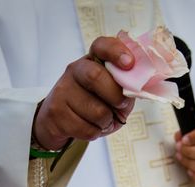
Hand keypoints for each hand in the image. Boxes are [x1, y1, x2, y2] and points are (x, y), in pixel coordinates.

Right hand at [33, 36, 135, 150]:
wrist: (61, 122)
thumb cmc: (96, 104)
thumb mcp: (114, 93)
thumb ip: (126, 87)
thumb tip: (139, 88)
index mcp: (93, 61)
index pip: (101, 46)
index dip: (116, 52)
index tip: (129, 63)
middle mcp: (75, 70)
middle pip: (95, 77)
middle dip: (116, 96)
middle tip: (121, 105)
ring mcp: (62, 90)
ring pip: (96, 111)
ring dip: (107, 121)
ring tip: (102, 119)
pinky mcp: (56, 112)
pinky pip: (88, 129)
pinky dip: (96, 132)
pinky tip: (90, 126)